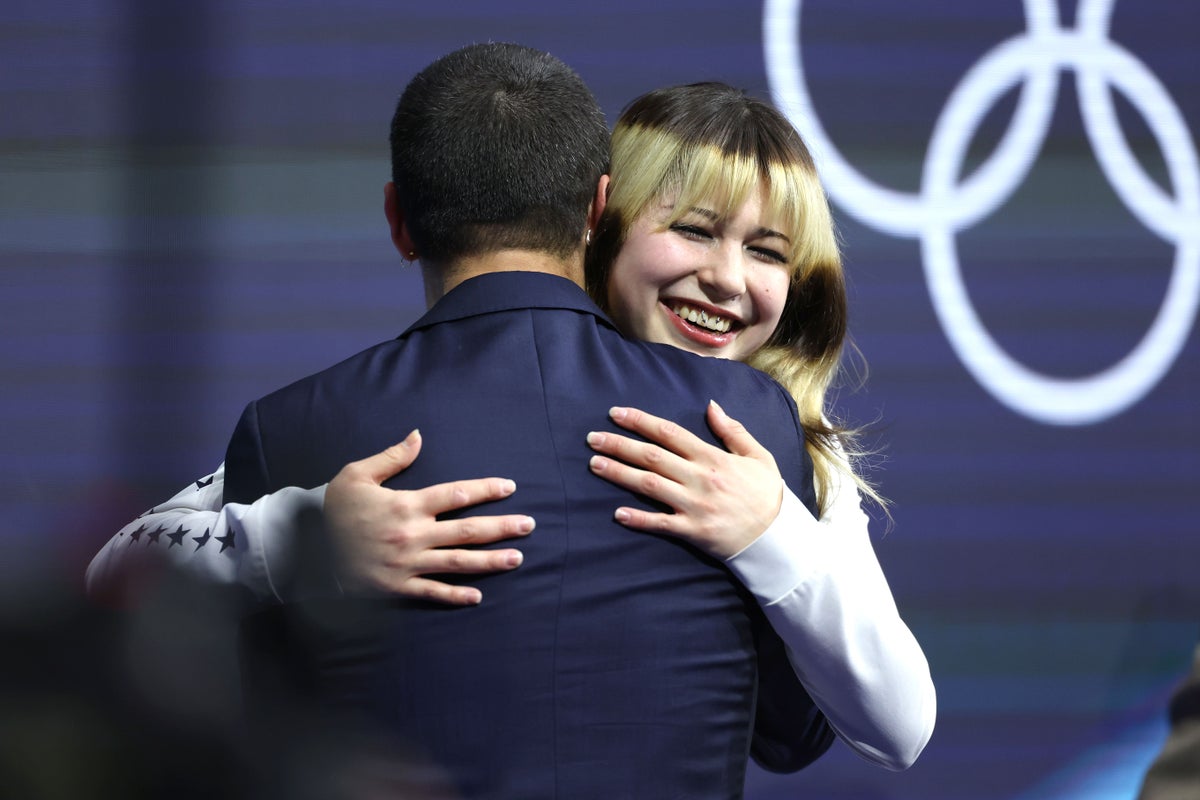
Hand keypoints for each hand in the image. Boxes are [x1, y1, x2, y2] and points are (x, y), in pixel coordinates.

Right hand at [324, 430, 533, 603]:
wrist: (304, 547)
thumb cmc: (335, 508)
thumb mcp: (357, 474)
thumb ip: (392, 457)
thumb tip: (418, 435)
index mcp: (407, 504)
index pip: (455, 494)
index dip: (485, 490)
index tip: (509, 487)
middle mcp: (412, 534)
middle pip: (467, 530)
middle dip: (502, 527)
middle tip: (529, 525)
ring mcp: (406, 563)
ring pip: (457, 562)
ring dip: (490, 561)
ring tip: (517, 558)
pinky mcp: (396, 587)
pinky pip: (431, 592)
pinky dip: (455, 595)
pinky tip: (477, 595)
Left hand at [586, 401, 783, 558]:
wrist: (778, 537)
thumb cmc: (767, 495)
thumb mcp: (758, 455)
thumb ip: (732, 430)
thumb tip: (711, 405)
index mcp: (712, 457)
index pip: (669, 432)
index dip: (640, 421)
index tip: (616, 413)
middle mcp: (699, 478)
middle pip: (651, 456)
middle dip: (619, 444)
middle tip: (592, 438)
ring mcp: (694, 505)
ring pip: (649, 485)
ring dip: (619, 473)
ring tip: (594, 464)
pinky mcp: (693, 531)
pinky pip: (660, 523)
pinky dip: (638, 518)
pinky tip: (616, 513)